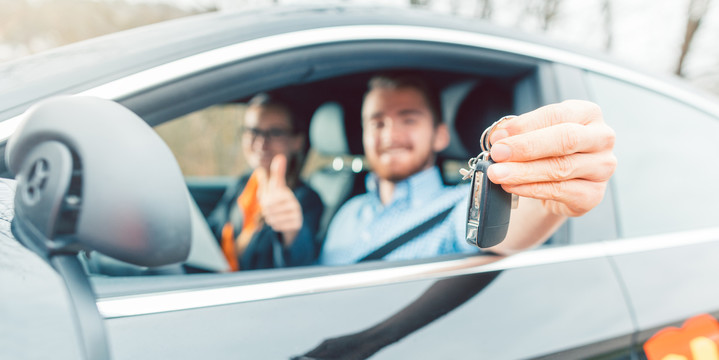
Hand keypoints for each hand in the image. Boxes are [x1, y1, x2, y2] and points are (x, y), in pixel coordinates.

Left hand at [256, 154, 302, 245]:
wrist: (290, 219)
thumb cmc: (279, 200)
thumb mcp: (275, 187)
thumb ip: (276, 173)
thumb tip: (280, 156)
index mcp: (287, 194)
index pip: (267, 201)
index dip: (265, 203)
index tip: (269, 201)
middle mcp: (294, 203)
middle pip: (269, 210)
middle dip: (267, 212)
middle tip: (271, 211)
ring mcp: (297, 214)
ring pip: (273, 219)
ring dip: (271, 219)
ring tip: (276, 216)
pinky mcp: (298, 224)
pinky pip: (278, 226)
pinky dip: (276, 226)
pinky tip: (281, 222)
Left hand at [486, 100, 615, 216]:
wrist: (563, 185)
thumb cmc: (550, 152)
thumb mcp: (536, 133)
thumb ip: (520, 132)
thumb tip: (499, 136)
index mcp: (588, 114)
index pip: (557, 115)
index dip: (525, 125)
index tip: (498, 136)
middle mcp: (601, 138)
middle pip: (565, 139)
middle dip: (526, 147)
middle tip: (498, 154)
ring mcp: (601, 167)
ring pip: (560, 168)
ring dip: (523, 171)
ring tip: (498, 173)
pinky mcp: (593, 194)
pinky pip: (559, 191)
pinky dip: (530, 189)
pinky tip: (512, 186)